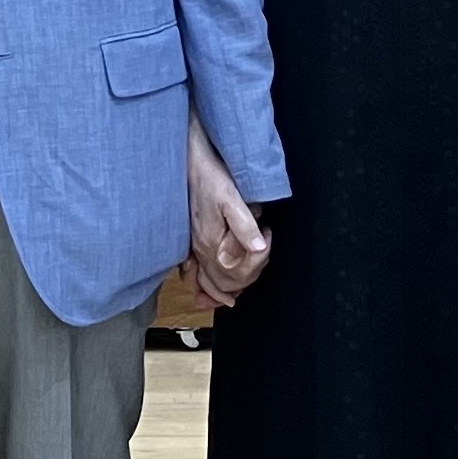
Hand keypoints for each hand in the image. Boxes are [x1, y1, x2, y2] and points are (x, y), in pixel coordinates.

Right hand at [183, 116, 270, 307]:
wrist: (190, 164)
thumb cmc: (211, 178)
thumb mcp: (232, 199)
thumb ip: (245, 226)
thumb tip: (257, 249)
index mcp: (212, 243)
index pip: (238, 273)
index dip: (259, 261)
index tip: (267, 236)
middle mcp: (201, 251)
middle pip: (226, 283)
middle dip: (249, 274)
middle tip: (263, 250)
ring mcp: (194, 249)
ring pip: (210, 283)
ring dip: (226, 289)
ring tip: (242, 286)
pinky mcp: (192, 243)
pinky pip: (195, 276)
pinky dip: (204, 287)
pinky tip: (208, 293)